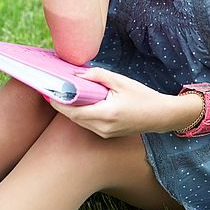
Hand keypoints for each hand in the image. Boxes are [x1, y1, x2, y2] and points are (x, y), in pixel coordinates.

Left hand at [49, 67, 171, 137]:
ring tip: (65, 94)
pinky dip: (82, 113)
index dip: (59, 103)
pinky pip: (88, 124)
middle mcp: (103, 128)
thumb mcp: (121, 81)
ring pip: (80, 122)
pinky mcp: (107, 134)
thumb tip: (77, 74)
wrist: (160, 115)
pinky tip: (81, 102)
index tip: (49, 92)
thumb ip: (98, 76)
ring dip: (71, 110)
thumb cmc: (143, 96)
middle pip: (74, 118)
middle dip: (63, 105)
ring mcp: (105, 134)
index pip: (74, 111)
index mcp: (106, 114)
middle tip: (53, 90)